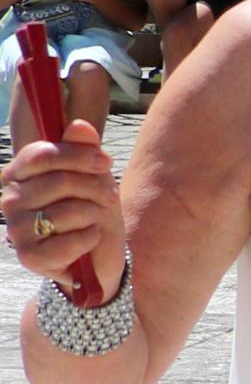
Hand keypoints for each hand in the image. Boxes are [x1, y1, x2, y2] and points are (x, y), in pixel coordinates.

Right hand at [4, 121, 119, 293]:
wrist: (99, 254)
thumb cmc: (92, 210)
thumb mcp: (95, 175)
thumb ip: (85, 150)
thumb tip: (79, 125)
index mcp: (18, 175)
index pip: (41, 155)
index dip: (79, 156)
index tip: (105, 162)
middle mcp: (9, 200)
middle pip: (60, 181)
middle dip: (96, 188)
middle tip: (109, 197)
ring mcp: (16, 230)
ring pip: (68, 211)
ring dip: (95, 214)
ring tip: (96, 219)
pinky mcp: (30, 257)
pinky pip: (70, 242)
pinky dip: (90, 239)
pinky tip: (88, 239)